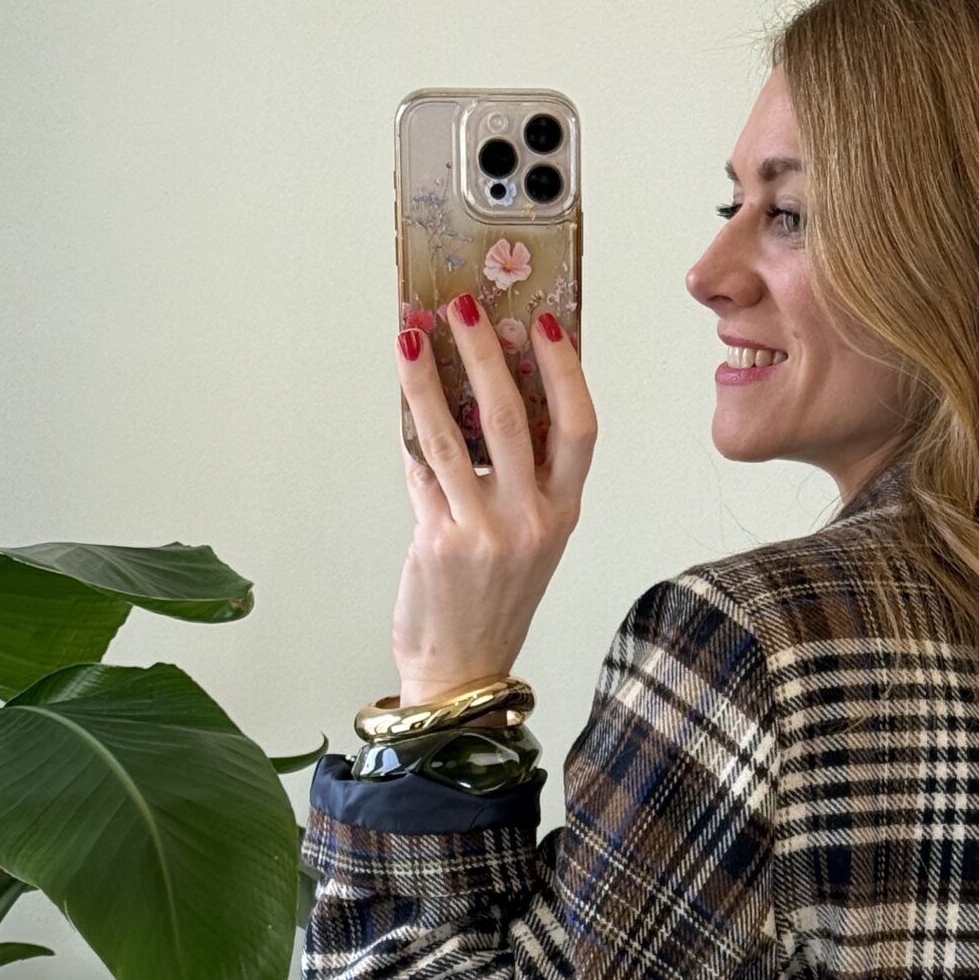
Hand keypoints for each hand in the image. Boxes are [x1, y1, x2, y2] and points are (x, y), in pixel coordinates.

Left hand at [390, 293, 595, 703]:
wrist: (464, 671)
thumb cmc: (496, 603)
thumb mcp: (530, 540)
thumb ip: (517, 479)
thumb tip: (481, 398)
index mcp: (562, 513)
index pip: (578, 428)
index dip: (565, 370)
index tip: (545, 324)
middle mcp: (530, 520)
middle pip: (511, 415)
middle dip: (482, 351)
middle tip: (461, 307)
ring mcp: (482, 530)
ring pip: (450, 434)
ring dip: (425, 377)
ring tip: (409, 336)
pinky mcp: (437, 539)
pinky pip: (418, 470)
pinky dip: (407, 432)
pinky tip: (400, 399)